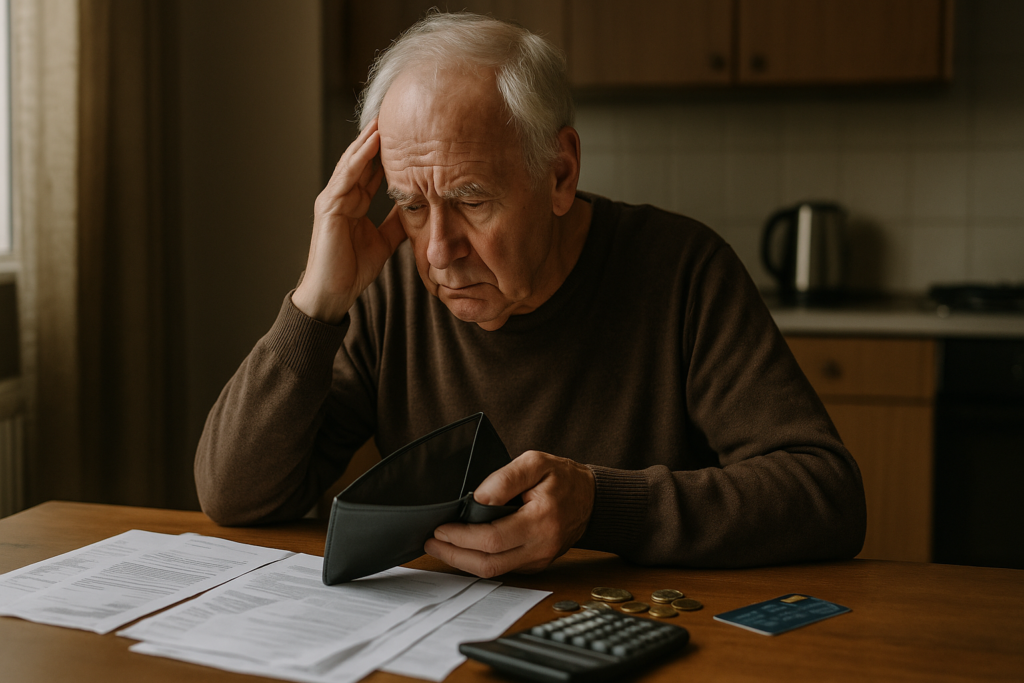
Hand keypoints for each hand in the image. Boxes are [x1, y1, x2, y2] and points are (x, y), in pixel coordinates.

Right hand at [292, 120, 406, 323]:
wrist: (332, 294)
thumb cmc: (352, 270)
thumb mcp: (383, 242)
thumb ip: (395, 223)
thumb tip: (417, 210)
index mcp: (353, 202)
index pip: (372, 169)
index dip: (387, 151)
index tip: (407, 133)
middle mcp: (341, 196)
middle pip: (361, 159)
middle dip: (377, 137)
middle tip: (395, 113)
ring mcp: (332, 200)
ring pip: (352, 162)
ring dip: (368, 139)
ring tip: (384, 118)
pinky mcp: (328, 208)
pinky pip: (346, 177)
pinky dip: (359, 159)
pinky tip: (372, 143)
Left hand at [424, 451, 595, 577]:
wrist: (592, 499)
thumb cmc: (563, 478)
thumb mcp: (535, 462)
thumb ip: (505, 478)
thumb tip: (477, 499)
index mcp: (541, 520)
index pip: (493, 538)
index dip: (462, 536)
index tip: (441, 527)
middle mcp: (541, 546)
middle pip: (489, 563)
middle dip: (454, 554)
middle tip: (432, 541)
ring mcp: (539, 559)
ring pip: (494, 572)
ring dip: (463, 562)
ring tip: (440, 547)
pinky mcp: (536, 564)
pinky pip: (503, 569)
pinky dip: (479, 561)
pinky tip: (464, 549)